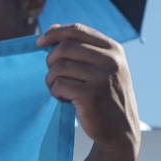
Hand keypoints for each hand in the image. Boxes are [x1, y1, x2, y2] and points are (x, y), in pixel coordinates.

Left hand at [41, 24, 138, 152]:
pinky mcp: (91, 95)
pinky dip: (56, 92)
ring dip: (51, 80)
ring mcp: (102, 78)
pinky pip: (59, 85)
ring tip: (59, 90)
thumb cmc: (106, 98)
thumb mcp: (103, 68)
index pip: (77, 30)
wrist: (121, 132)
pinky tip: (65, 99)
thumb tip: (53, 28)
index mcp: (113, 49)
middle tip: (53, 76)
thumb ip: (82, 48)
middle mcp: (110, 61)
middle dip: (51, 61)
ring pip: (59, 67)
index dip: (54, 34)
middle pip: (64, 48)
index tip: (40, 43)